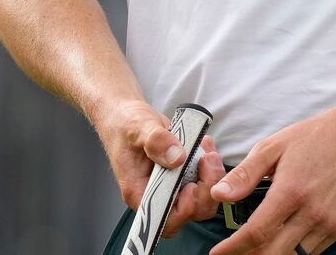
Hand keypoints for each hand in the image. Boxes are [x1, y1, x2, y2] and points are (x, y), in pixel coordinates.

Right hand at [96, 99, 226, 238]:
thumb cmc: (124, 125)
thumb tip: (176, 158)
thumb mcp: (138, 128)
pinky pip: (204, 179)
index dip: (183, 210)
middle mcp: (156, 193)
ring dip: (211, 177)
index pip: (164, 220)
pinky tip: (205, 146)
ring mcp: (171, 184)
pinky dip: (210, 165)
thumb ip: (156, 142)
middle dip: (205, 191)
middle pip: (190, 212)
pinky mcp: (182, 172)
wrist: (126, 115)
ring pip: (201, 197)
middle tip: (206, 163)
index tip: (191, 186)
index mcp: (139, 192)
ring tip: (207, 152)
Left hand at [207, 105, 335, 254]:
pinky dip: (291, 252)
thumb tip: (219, 194)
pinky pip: (310, 252)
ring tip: (252, 251)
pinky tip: (279, 242)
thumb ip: (244, 174)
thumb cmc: (314, 138)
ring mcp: (327, 224)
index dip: (233, 248)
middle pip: (273, 254)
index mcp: (291, 191)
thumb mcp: (272, 147)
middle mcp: (311, 212)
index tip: (217, 253)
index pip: (256, 233)